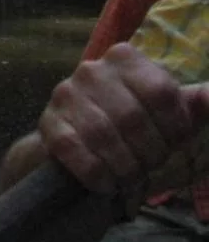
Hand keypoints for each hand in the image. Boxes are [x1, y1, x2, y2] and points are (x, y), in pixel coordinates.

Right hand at [38, 43, 208, 194]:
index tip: (173, 144)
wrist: (74, 143)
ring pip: (103, 135)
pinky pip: (74, 150)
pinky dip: (96, 174)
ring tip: (129, 177)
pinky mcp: (48, 123)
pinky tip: (105, 183)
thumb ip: (192, 105)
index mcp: (125, 59)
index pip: (161, 92)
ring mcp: (65, 94)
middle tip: (149, 166)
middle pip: (133, 117)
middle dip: (149, 152)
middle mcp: (92, 69)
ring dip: (123, 166)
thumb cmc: (127, 128)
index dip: (174, 128)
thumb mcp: (164, 114)